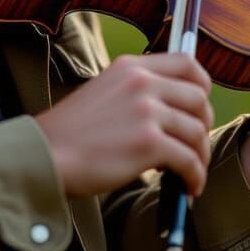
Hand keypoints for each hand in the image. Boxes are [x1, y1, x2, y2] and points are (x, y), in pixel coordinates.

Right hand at [34, 52, 214, 198]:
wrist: (46, 154)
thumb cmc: (72, 132)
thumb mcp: (105, 91)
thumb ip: (137, 91)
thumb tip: (176, 109)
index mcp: (131, 66)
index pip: (187, 62)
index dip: (202, 86)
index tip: (199, 108)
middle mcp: (141, 82)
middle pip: (199, 98)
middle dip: (203, 126)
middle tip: (194, 147)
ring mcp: (146, 110)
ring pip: (197, 132)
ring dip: (200, 158)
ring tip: (190, 174)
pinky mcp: (148, 143)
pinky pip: (189, 160)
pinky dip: (194, 177)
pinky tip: (187, 188)